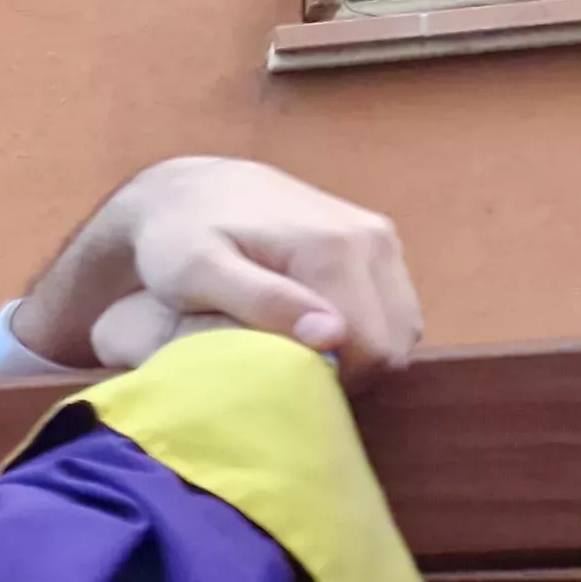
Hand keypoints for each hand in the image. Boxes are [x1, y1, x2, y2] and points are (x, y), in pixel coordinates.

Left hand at [14, 157, 421, 378]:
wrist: (193, 191)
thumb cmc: (180, 237)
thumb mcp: (199, 274)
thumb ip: (263, 302)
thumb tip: (331, 335)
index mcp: (334, 248)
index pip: (370, 348)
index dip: (335, 383)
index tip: (286, 390)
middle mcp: (371, 239)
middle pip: (392, 342)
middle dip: (352, 372)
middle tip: (292, 378)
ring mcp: (381, 239)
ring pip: (400, 327)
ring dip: (362, 354)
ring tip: (302, 357)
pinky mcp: (380, 243)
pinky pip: (393, 308)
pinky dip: (366, 331)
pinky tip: (318, 335)